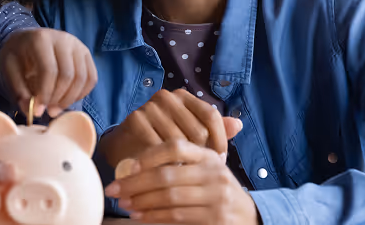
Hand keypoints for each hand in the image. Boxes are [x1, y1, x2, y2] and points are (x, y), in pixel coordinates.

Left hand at [0, 28, 97, 117]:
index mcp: (41, 38)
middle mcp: (63, 38)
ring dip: (70, 99)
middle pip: (68, 75)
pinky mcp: (85, 53)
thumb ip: (19, 90)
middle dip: (58, 98)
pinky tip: (66, 99)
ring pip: (82, 78)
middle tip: (47, 111)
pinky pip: (91, 78)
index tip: (37, 110)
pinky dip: (81, 93)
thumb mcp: (9, 69)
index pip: (49, 70)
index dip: (45, 93)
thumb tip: (31, 111)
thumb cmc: (17, 55)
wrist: (27, 39)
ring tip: (56, 107)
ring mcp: (77, 45)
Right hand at [99, 89, 242, 164]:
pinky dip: (164, 164)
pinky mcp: (135, 119)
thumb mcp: (190, 133)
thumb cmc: (163, 139)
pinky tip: (166, 174)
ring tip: (184, 176)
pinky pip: (158, 147)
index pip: (211, 115)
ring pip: (179, 141)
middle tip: (200, 172)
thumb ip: (214, 129)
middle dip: (201, 155)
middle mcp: (167, 96)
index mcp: (184, 96)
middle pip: (197, 130)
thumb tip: (239, 124)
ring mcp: (149, 106)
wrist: (125, 146)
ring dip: (183, 163)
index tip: (221, 161)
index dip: (219, 140)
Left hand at [105, 140, 258, 224]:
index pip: (175, 147)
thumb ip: (178, 165)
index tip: (128, 166)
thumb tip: (132, 166)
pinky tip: (140, 216)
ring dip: (141, 202)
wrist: (249, 217)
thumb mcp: (205, 171)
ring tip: (124, 204)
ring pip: (169, 197)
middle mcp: (214, 173)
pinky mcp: (216, 219)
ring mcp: (217, 197)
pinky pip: (176, 216)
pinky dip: (154, 216)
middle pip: (166, 175)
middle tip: (114, 189)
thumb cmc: (216, 191)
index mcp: (208, 156)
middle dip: (135, 184)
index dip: (148, 155)